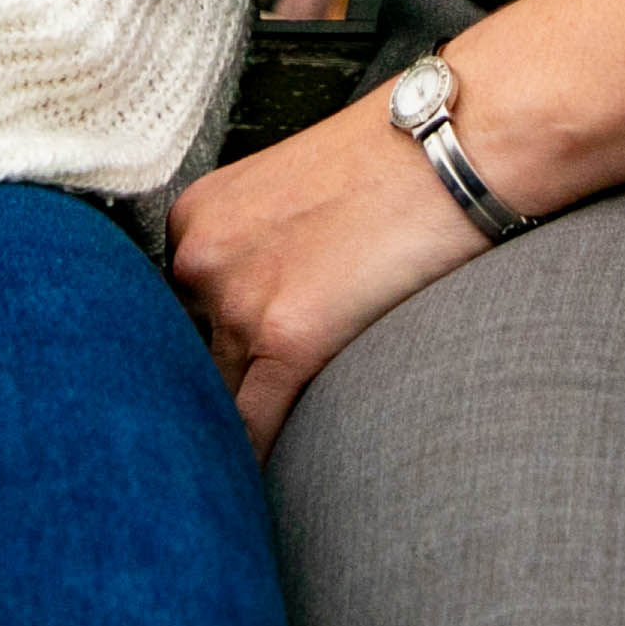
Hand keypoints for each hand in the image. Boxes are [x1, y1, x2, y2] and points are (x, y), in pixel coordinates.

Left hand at [168, 95, 488, 452]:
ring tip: (252, 450)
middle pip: (185, 357)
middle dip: (208, 392)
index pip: (171, 314)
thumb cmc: (389, 160)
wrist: (453, 144)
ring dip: (234, 427)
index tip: (202, 388)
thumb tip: (242, 314)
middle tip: (222, 427)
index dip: (194, 354)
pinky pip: (253, 426)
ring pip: (218, 396)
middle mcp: (201, 256)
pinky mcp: (289, 339)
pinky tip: (260, 481)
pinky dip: (256, 459)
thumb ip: (251, 247)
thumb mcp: (288, 190)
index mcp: (197, 216)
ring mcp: (239, 299)